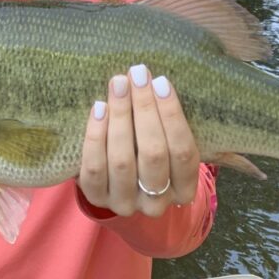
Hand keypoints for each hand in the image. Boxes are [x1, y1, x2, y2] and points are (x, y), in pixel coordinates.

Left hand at [78, 64, 200, 217]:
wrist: (118, 179)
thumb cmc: (151, 148)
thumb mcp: (167, 141)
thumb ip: (167, 121)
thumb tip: (156, 79)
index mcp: (184, 190)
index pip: (183, 152)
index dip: (172, 115)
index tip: (161, 82)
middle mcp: (156, 202)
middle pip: (153, 154)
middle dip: (145, 109)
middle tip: (137, 75)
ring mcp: (125, 203)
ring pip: (122, 160)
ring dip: (120, 116)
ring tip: (118, 84)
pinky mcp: (97, 198)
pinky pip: (94, 167)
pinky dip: (96, 135)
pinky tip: (99, 107)